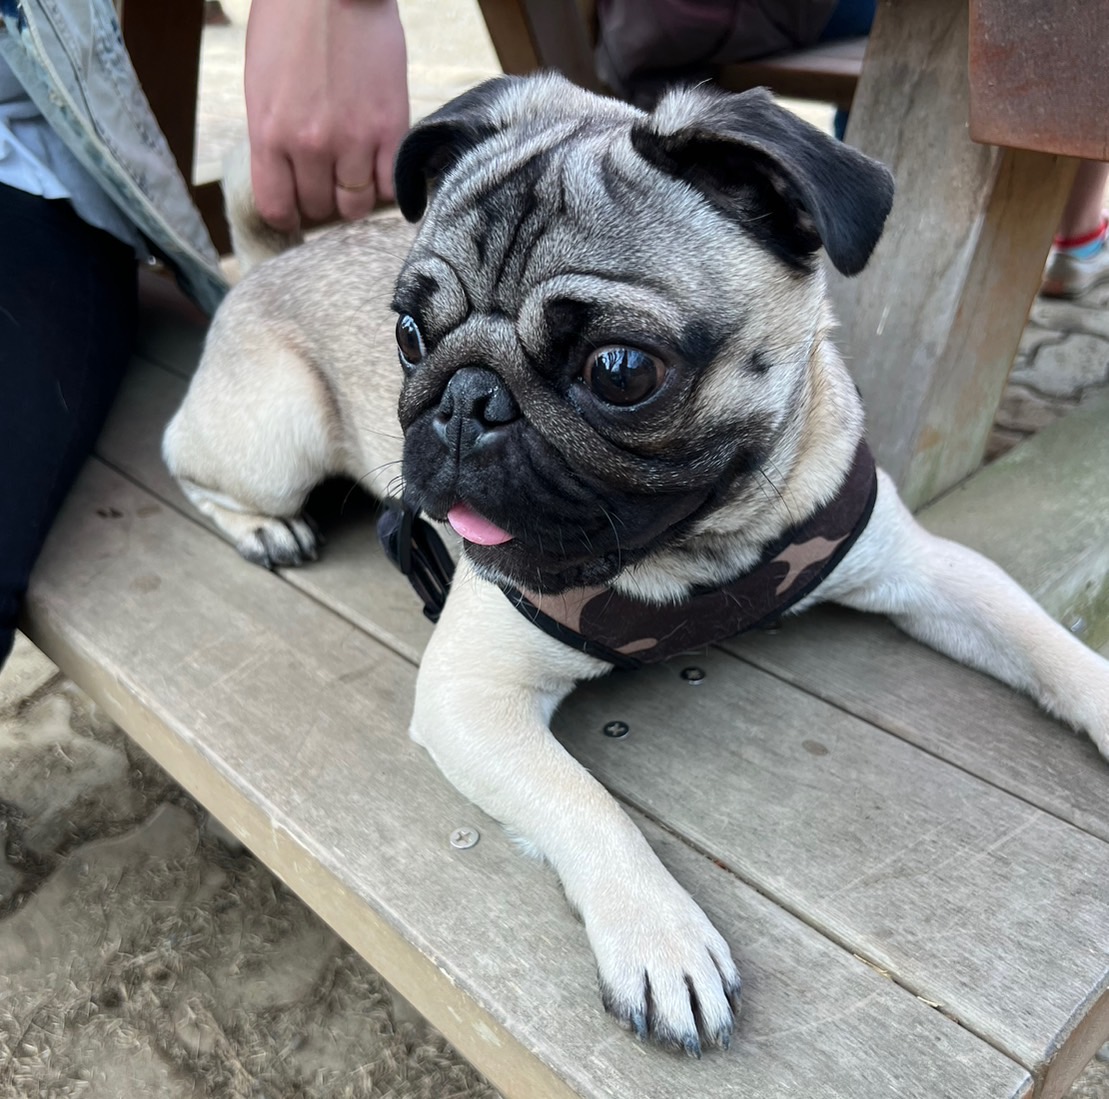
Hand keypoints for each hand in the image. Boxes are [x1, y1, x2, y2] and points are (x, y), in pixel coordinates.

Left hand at [244, 0, 408, 229]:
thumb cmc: (290, 23)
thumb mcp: (261, 84)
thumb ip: (273, 135)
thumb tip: (290, 176)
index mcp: (269, 132)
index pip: (277, 208)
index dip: (288, 215)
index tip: (296, 210)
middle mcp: (309, 146)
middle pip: (320, 208)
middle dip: (324, 200)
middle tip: (330, 180)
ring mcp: (353, 140)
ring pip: (357, 205)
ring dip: (357, 196)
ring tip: (357, 175)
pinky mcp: (390, 129)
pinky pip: (391, 186)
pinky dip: (388, 185)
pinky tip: (382, 168)